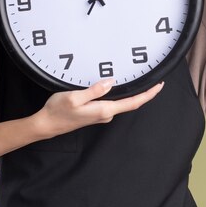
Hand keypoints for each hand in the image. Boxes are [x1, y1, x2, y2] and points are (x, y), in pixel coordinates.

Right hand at [34, 79, 164, 137]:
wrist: (47, 125)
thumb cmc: (58, 111)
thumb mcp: (74, 96)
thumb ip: (94, 90)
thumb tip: (111, 82)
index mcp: (103, 110)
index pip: (132, 103)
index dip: (148, 95)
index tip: (159, 87)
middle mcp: (105, 114)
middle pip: (131, 104)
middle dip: (145, 94)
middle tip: (156, 81)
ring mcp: (100, 115)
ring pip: (122, 103)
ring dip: (133, 94)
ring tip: (142, 82)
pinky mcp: (95, 113)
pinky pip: (113, 104)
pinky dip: (121, 96)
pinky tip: (120, 88)